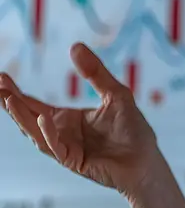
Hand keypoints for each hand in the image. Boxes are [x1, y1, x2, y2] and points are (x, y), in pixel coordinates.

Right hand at [0, 43, 159, 198]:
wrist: (147, 160)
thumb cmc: (133, 130)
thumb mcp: (115, 93)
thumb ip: (95, 72)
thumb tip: (74, 46)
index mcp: (67, 119)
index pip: (34, 104)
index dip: (17, 92)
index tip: (1, 77)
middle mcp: (61, 134)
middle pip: (28, 117)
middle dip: (10, 103)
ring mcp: (65, 149)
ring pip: (36, 133)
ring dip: (21, 117)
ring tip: (7, 99)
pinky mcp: (74, 161)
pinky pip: (56, 147)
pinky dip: (48, 133)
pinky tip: (42, 118)